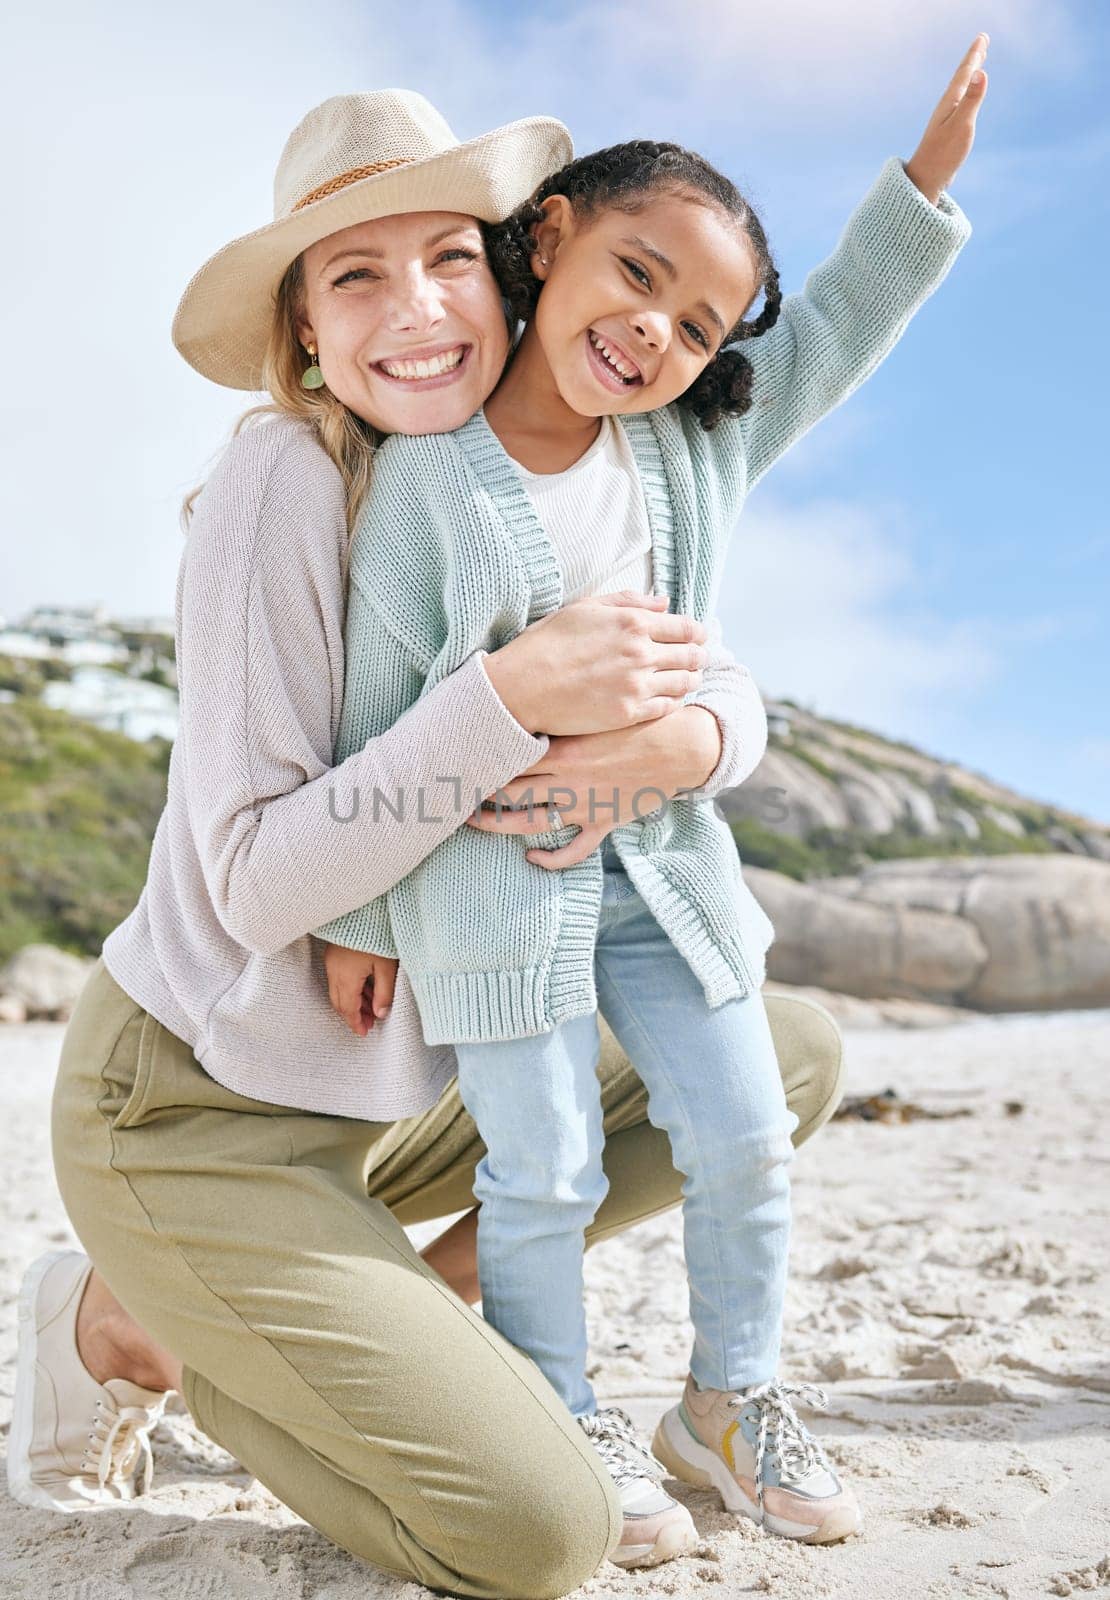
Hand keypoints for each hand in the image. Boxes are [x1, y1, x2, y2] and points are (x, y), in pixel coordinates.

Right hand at [323, 944, 397, 1036]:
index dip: (356, 1023)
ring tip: (372, 1008)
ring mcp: (331, 961)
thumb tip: (381, 1014)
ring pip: (339, 991)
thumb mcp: (387, 967)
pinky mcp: (334, 953)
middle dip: (354, 1015)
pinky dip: (350, 988)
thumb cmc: (377, 936)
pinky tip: (366, 988)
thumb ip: (384, 993)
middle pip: (340, 1002)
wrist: (364, 909)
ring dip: (353, 1002)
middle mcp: (334, 971)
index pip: (348, 1009)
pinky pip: (338, 978)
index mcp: (346, 978)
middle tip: (369, 1024)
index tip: (364, 1033)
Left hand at [464, 704, 722, 868]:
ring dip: (499, 827)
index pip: (510, 755)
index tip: (456, 756)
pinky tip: (532, 859)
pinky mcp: (603, 823)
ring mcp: (585, 805)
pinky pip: (574, 850)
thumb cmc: (639, 718)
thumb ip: (564, 707)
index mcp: (564, 749)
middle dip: (479, 793)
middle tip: (454, 791)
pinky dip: (552, 860)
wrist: (681, 746)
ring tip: (475, 824)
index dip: (481, 757)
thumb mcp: (599, 706)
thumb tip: (529, 693)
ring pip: (532, 823)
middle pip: (511, 792)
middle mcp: (568, 780)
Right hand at [481, 591, 707, 736]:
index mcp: (632, 622)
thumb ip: (628, 602)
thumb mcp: (585, 608)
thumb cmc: (547, 643)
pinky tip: (668, 697)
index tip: (698, 637)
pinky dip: (674, 700)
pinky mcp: (629, 713)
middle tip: (698, 658)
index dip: (697, 633)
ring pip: (684, 682)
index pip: (685, 627)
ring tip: (687, 678)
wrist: (522, 687)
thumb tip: (663, 602)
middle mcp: (640, 653)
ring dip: (690, 679)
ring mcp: (636, 685)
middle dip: (698, 656)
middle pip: (691, 655)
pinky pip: (667, 707)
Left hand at [905, 33, 988, 203]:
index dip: (975, 54)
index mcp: (951, 101)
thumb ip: (971, 99)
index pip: (965, 72)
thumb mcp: (961, 125)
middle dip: (973, 60)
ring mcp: (946, 119)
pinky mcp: (947, 131)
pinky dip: (966, 95)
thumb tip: (980, 72)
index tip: (983, 37)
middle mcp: (947, 106)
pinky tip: (966, 99)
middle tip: (982, 43)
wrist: (925, 179)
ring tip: (976, 66)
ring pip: (960, 90)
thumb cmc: (943, 154)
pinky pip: (960, 103)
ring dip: (970, 76)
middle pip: (962, 77)